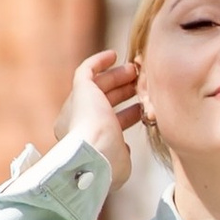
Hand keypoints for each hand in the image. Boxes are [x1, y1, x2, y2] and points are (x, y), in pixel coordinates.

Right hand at [59, 49, 143, 188]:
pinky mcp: (79, 89)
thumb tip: (124, 146)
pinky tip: (113, 55)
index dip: (126, 116)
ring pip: (97, 86)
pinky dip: (98, 61)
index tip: (143, 109)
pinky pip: (86, 70)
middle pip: (103, 102)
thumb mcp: (120, 164)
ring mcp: (77, 105)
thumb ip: (121, 153)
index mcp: (86, 142)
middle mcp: (77, 122)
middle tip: (141, 84)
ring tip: (135, 70)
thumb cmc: (107, 164)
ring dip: (116, 77)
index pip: (107, 124)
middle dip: (123, 92)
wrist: (93, 155)